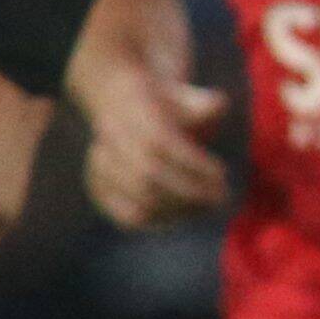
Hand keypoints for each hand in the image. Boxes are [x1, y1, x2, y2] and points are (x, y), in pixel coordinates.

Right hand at [67, 48, 229, 228]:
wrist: (124, 106)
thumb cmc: (166, 105)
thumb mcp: (186, 95)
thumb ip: (202, 103)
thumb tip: (218, 106)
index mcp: (132, 109)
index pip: (159, 144)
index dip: (193, 165)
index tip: (221, 175)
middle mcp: (112, 138)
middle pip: (147, 176)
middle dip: (190, 193)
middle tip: (220, 198)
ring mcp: (99, 164)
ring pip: (137, 200)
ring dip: (179, 211)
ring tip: (206, 208)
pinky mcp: (98, 187)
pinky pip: (127, 217)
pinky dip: (159, 222)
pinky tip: (183, 216)